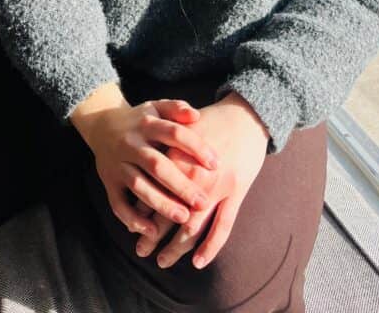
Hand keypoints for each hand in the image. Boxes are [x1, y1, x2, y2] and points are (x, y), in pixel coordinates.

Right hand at [70, 85, 219, 240]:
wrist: (102, 124)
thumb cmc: (141, 119)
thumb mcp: (157, 106)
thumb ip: (177, 109)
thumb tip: (197, 115)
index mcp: (147, 124)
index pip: (174, 134)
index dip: (195, 148)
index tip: (216, 164)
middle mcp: (132, 144)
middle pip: (157, 165)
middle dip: (181, 185)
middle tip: (203, 202)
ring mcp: (118, 164)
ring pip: (139, 186)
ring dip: (161, 203)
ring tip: (183, 218)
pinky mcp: (108, 182)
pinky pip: (118, 203)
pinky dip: (132, 219)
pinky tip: (151, 230)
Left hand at [134, 92, 268, 269]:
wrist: (246, 115)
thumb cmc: (211, 121)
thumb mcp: (182, 132)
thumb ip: (162, 151)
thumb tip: (142, 176)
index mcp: (177, 160)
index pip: (154, 193)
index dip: (141, 213)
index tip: (132, 229)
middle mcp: (194, 177)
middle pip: (169, 215)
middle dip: (153, 236)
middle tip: (141, 251)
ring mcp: (217, 188)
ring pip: (193, 227)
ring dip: (176, 248)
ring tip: (162, 261)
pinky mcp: (236, 193)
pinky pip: (223, 227)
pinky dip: (210, 247)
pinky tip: (197, 262)